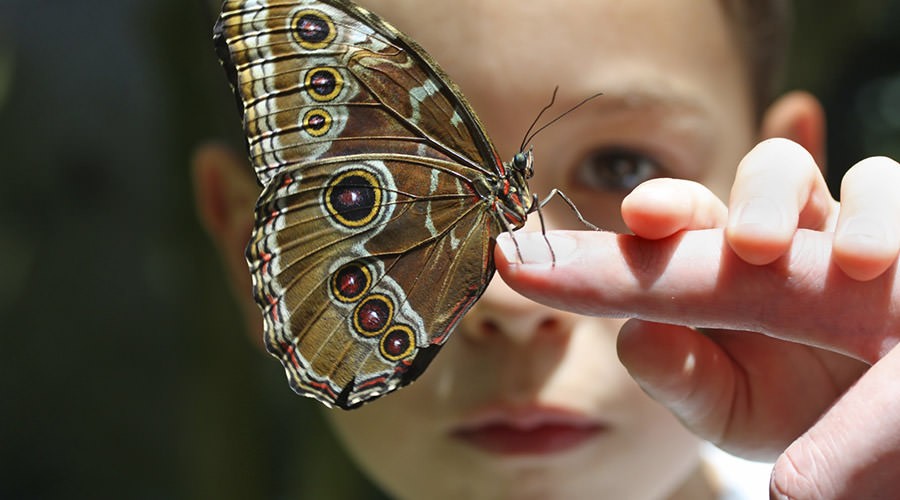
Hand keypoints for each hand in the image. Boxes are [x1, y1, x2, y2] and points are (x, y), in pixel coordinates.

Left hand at [495, 138, 899, 498]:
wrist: (854, 445)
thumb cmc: (778, 408)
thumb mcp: (725, 406)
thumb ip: (678, 374)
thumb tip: (633, 336)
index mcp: (728, 258)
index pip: (695, 213)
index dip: (669, 204)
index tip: (642, 214)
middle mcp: (796, 231)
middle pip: (775, 173)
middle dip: (761, 196)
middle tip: (752, 244)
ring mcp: (862, 234)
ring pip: (869, 181)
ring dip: (862, 209)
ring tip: (857, 262)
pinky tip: (897, 228)